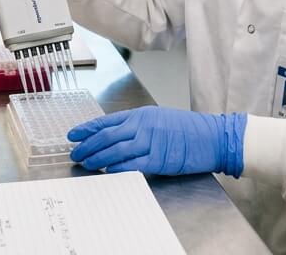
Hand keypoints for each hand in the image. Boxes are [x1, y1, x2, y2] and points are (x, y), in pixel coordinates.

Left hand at [68, 106, 245, 176]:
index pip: (106, 121)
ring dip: (97, 158)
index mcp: (141, 114)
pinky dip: (116, 168)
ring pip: (115, 150)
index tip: (73, 135)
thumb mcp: (159, 120)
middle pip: (106, 136)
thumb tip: (113, 138)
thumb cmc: (188, 130)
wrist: (212, 137)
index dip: (87, 129)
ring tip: (86, 163)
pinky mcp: (158, 159)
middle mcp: (143, 125)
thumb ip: (137, 127)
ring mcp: (150, 141)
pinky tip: (107, 171)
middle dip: (87, 145)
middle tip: (75, 153)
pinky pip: (131, 164)